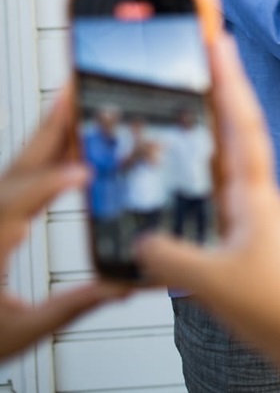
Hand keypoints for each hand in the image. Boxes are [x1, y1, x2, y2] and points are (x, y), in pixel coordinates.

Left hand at [0, 93, 128, 358]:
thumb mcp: (20, 331)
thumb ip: (73, 305)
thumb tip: (122, 286)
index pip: (18, 204)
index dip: (51, 184)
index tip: (83, 172)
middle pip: (19, 166)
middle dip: (51, 125)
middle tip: (78, 88)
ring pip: (17, 167)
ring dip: (49, 134)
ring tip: (76, 102)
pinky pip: (17, 180)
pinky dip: (43, 156)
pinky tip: (64, 145)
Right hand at [134, 34, 279, 391]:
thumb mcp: (216, 282)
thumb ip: (171, 259)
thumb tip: (138, 244)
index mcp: (256, 196)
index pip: (241, 123)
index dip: (229, 79)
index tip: (219, 38)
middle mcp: (260, 200)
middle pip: (235, 134)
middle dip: (216, 92)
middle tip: (199, 54)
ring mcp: (259, 220)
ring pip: (227, 166)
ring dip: (209, 133)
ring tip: (185, 104)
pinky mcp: (254, 244)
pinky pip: (221, 200)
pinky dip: (202, 183)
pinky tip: (185, 186)